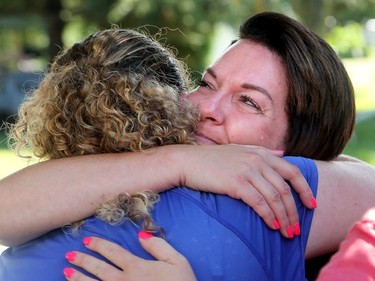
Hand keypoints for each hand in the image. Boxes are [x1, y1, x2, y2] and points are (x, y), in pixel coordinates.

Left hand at [64, 233, 196, 280]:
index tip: (87, 240)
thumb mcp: (177, 261)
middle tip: (70, 255)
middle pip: (99, 269)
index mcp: (137, 267)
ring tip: (65, 271)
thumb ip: (159, 246)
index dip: (99, 245)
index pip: (113, 252)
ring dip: (78, 279)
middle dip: (83, 260)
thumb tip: (140, 235)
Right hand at [172, 144, 315, 237]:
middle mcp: (258, 160)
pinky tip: (272, 225)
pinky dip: (268, 216)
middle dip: (295, 211)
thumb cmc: (212, 159)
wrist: (187, 162)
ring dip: (284, 218)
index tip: (311, 205)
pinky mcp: (236, 183)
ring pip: (274, 198)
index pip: (292, 172)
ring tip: (287, 233)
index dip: (305, 189)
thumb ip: (262, 153)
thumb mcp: (240, 150)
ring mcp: (247, 171)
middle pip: (286, 188)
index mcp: (261, 153)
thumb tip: (283, 154)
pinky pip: (259, 203)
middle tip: (298, 228)